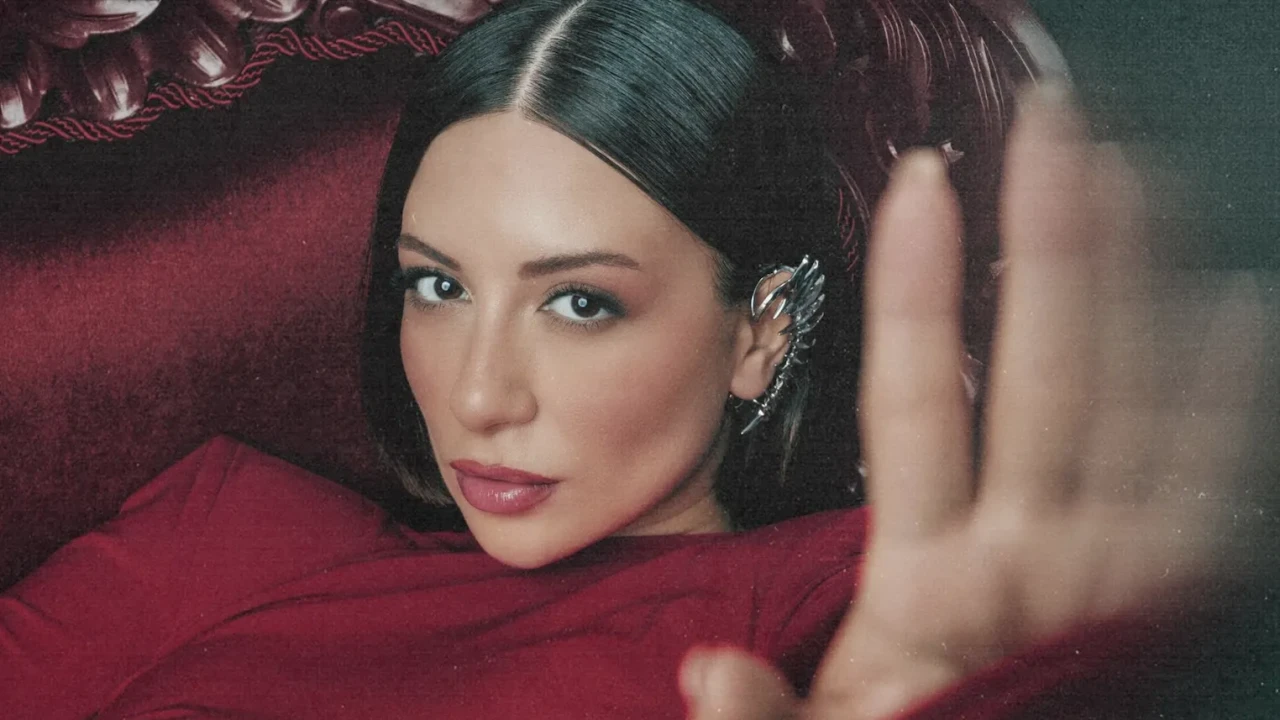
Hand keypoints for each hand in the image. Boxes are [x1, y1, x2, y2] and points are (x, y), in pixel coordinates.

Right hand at [680, 83, 1276, 719]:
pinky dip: (1220, 389)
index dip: (915, 287)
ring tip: (1127, 177)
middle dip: (1045, 242)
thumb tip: (708, 671)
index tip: (921, 189)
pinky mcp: (1166, 586)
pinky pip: (1203, 474)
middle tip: (1048, 139)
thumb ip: (769, 714)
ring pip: (1129, 403)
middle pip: (1043, 375)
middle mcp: (1027, 562)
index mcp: (927, 585)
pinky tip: (1230, 308)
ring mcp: (1109, 570)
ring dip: (1131, 281)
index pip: (913, 404)